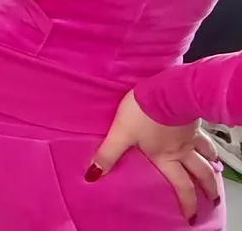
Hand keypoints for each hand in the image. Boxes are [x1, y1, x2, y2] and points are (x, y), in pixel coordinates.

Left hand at [90, 91, 220, 220]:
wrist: (168, 90)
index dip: (187, 202)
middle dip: (208, 187)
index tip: (192, 216)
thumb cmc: (143, 113)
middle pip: (200, 172)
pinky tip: (206, 139)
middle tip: (214, 198)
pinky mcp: (193, 119)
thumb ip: (108, 154)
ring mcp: (190, 134)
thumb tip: (93, 175)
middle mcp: (182, 149)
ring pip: (206, 153)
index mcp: (166, 156)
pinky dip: (209, 143)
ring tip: (215, 168)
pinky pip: (205, 135)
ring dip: (211, 163)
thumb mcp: (121, 133)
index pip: (180, 185)